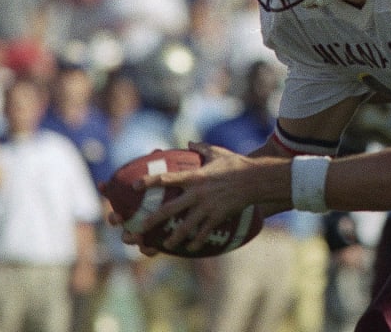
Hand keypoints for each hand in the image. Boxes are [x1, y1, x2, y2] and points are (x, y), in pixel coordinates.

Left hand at [117, 143, 261, 253]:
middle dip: (153, 219)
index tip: (134, 186)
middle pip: (170, 209)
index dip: (149, 182)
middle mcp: (197, 193)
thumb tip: (189, 143)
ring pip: (186, 226)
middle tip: (139, 229)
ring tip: (165, 246)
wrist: (256, 179)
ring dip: (174, 237)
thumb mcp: (218, 152)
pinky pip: (205, 232)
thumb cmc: (237, 164)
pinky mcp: (218, 216)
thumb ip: (201, 148)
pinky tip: (191, 249)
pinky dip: (197, 241)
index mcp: (195, 177)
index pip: (166, 179)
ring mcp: (208, 207)